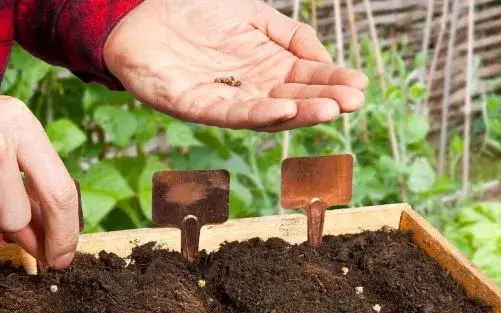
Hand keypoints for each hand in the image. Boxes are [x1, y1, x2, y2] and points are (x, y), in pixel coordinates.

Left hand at [105, 0, 368, 131]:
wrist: (140, 11)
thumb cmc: (196, 12)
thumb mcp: (254, 16)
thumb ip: (291, 36)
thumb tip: (324, 59)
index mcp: (265, 68)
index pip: (307, 79)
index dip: (333, 82)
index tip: (360, 86)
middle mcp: (249, 88)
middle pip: (293, 99)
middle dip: (324, 100)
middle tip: (353, 102)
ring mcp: (223, 99)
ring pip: (266, 113)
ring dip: (299, 113)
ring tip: (329, 110)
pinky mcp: (193, 105)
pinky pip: (228, 114)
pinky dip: (256, 114)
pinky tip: (281, 110)